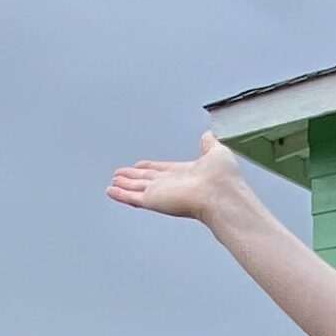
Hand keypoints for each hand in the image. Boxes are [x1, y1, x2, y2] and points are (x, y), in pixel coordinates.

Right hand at [108, 135, 251, 229]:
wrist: (222, 195)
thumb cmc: (224, 179)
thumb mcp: (216, 153)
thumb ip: (208, 144)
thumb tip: (208, 135)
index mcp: (185, 173)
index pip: (162, 170)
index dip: (150, 168)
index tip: (140, 166)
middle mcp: (172, 184)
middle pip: (146, 179)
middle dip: (132, 177)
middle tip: (119, 176)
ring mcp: (162, 193)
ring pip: (137, 188)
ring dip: (124, 186)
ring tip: (113, 184)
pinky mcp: (153, 200)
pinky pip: (132, 197)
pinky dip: (120, 195)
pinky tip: (111, 191)